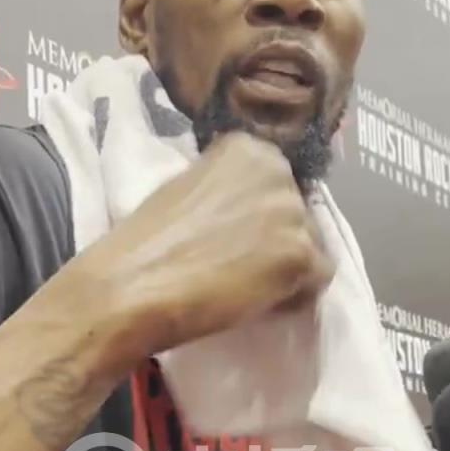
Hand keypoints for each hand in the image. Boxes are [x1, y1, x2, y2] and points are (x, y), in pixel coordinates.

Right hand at [100, 132, 333, 353]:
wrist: (132, 285)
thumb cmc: (145, 242)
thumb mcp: (187, 188)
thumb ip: (225, 190)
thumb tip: (245, 212)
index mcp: (246, 148)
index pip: (277, 183)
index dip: (259, 216)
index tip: (234, 238)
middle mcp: (277, 170)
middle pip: (298, 212)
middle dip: (276, 240)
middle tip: (240, 266)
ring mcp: (292, 211)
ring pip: (310, 246)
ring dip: (285, 268)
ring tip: (245, 287)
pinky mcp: (301, 254)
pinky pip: (316, 280)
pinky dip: (293, 297)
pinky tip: (255, 302)